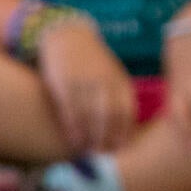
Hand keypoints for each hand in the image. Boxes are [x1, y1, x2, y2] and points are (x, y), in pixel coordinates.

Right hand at [36, 20, 134, 154]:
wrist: (67, 35)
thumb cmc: (91, 60)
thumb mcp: (112, 73)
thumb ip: (118, 97)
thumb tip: (123, 129)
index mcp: (120, 81)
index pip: (127, 113)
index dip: (123, 134)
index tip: (119, 150)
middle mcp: (104, 82)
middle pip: (109, 118)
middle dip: (106, 140)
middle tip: (102, 156)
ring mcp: (83, 83)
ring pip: (89, 117)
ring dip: (89, 138)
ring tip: (87, 153)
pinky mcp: (63, 83)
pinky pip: (69, 112)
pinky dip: (73, 129)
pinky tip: (73, 141)